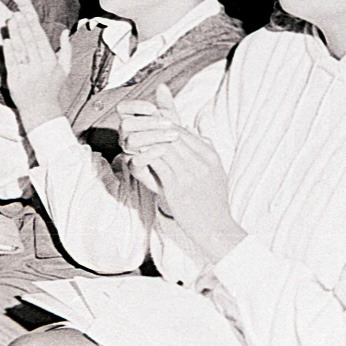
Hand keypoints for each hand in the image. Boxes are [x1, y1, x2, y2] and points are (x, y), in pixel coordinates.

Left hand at [0, 0, 72, 134]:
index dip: (33, 24)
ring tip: (9, 21)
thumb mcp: (64, 70)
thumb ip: (66, 49)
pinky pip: (11, 64)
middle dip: (23, 25)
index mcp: (51, 62)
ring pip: (20, 50)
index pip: (41, 38)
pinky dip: (8, 52)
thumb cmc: (52, 88)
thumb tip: (65, 31)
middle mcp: (40, 67)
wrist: (40, 111)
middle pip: (30, 41)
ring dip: (14, 34)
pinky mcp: (15, 81)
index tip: (26, 12)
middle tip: (15, 12)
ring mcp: (27, 74)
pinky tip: (5, 41)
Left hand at [118, 85, 244, 263]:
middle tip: (133, 121)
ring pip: (163, 145)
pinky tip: (133, 153)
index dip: (163, 122)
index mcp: (210, 154)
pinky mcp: (177, 186)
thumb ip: (207, 151)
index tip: (147, 118)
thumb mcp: (216, 172)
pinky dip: (144, 156)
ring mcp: (190, 172)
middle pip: (172, 134)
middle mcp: (201, 160)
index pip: (183, 130)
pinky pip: (157, 163)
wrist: (215, 228)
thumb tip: (199, 133)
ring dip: (145, 139)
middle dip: (151, 126)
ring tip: (130, 134)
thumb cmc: (213, 202)